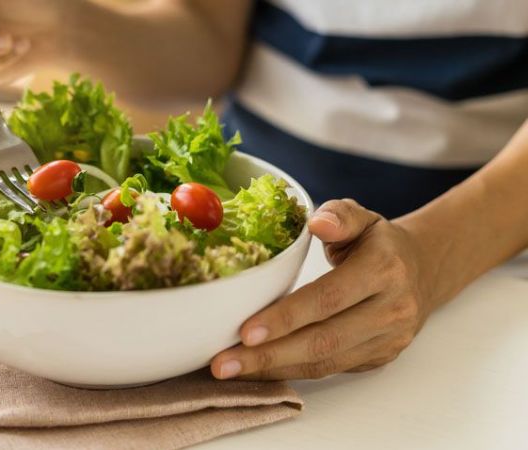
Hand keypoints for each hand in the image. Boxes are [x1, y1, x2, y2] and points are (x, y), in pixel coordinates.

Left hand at [211, 199, 438, 379]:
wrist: (422, 270)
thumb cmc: (378, 242)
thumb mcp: (362, 217)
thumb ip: (339, 215)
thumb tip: (317, 222)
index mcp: (384, 269)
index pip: (329, 298)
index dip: (286, 317)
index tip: (245, 331)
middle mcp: (392, 310)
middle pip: (323, 340)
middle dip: (269, 355)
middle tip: (223, 363)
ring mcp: (388, 340)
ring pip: (325, 362)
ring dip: (273, 370)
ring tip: (231, 370)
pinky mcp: (378, 359)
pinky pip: (330, 370)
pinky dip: (290, 372)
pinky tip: (258, 371)